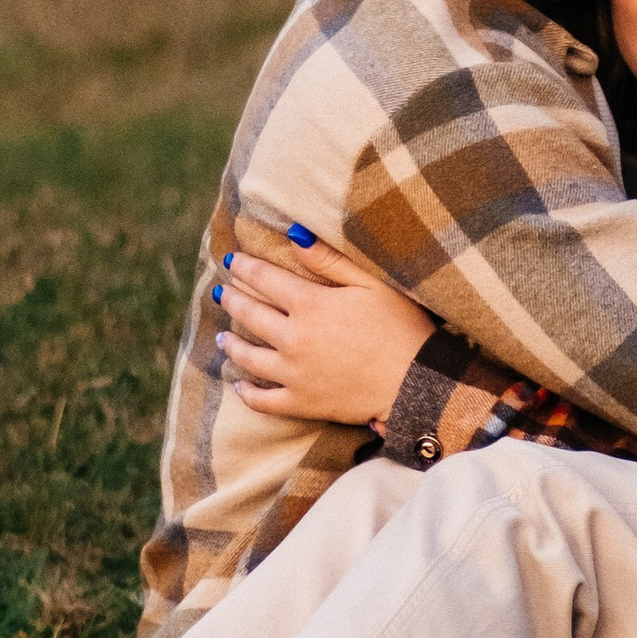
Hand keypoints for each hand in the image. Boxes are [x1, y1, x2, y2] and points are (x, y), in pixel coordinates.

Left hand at [216, 232, 434, 428]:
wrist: (416, 382)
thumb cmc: (401, 327)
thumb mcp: (370, 284)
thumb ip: (329, 260)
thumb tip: (293, 234)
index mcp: (310, 305)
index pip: (265, 279)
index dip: (245, 267)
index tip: (231, 260)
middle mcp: (294, 338)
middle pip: (251, 315)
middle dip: (233, 300)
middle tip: (220, 292)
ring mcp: (294, 374)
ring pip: (250, 358)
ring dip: (232, 345)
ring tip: (222, 338)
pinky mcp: (302, 403)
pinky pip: (264, 400)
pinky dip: (248, 393)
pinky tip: (239, 386)